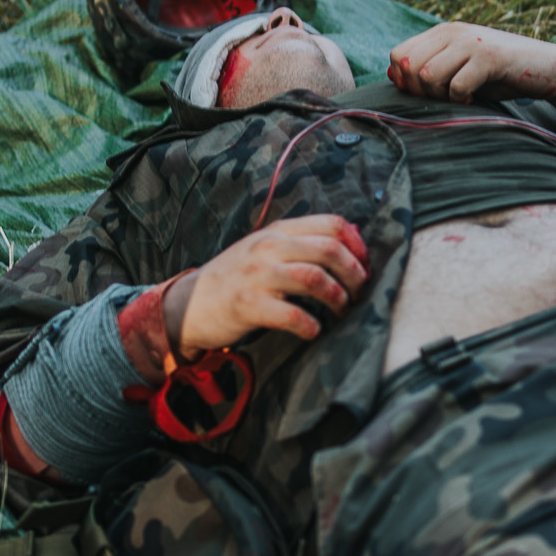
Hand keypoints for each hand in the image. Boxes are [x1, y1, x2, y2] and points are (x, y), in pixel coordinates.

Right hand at [167, 214, 369, 354]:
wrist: (190, 303)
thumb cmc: (236, 278)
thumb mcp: (266, 248)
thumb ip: (302, 240)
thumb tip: (352, 232)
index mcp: (278, 230)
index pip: (332, 224)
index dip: (357, 245)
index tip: (365, 266)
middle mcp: (269, 247)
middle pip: (329, 250)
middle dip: (354, 274)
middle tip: (358, 293)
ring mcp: (258, 276)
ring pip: (315, 279)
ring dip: (337, 298)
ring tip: (340, 310)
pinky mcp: (249, 306)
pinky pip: (292, 315)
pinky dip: (311, 325)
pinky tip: (313, 330)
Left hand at [387, 22, 555, 104]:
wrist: (549, 68)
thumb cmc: (502, 75)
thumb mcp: (460, 71)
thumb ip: (429, 70)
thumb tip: (393, 75)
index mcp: (442, 32)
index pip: (397, 54)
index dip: (404, 81)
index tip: (427, 94)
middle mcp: (453, 31)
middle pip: (407, 65)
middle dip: (419, 91)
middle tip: (442, 99)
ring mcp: (471, 42)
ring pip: (427, 75)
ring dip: (439, 96)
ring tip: (458, 98)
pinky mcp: (489, 57)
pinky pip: (456, 85)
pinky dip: (461, 100)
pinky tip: (473, 98)